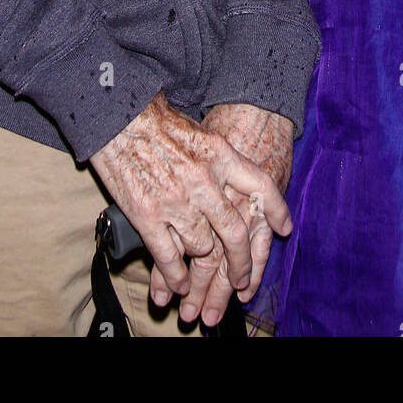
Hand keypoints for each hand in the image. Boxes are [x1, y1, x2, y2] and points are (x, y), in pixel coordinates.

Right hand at [89, 92, 291, 301]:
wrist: (118, 119)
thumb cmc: (156, 121)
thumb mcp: (200, 132)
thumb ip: (219, 161)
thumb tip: (235, 184)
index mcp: (220, 155)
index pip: (261, 185)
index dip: (277, 210)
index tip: (284, 228)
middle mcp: (204, 182)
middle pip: (235, 233)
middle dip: (240, 263)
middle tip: (240, 280)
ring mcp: (176, 202)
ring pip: (203, 248)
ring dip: (202, 266)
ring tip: (200, 279)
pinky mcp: (148, 217)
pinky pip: (170, 259)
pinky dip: (176, 277)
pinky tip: (178, 284)